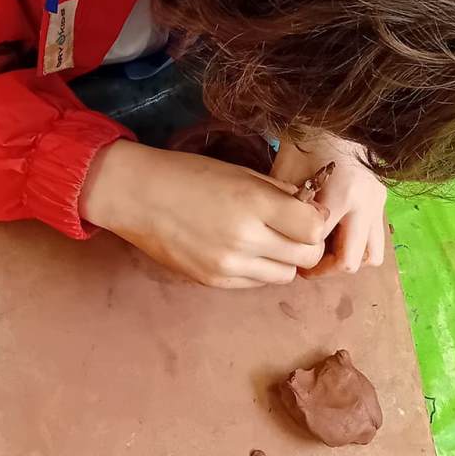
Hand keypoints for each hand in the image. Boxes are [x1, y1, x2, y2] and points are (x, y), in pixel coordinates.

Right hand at [79, 141, 326, 287]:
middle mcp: (245, 239)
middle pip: (306, 257)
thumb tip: (312, 208)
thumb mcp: (240, 172)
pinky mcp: (214, 281)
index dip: (317, 220)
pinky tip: (245, 249)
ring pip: (285, 275)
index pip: (314, 228)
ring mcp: (229, 265)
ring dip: (285, 259)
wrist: (137, 196)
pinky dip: (260, 269)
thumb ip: (279, 192)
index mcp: (253, 203)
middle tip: (295, 228)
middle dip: (307, 243)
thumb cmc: (188, 175)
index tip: (307, 211)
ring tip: (267, 239)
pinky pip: (256, 282)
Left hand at [271, 136, 386, 275]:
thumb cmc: (306, 143)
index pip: (319, 242)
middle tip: (306, 264)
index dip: (299, 254)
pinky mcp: (383, 202)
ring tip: (326, 251)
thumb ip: (285, 208)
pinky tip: (338, 236)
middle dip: (325, 268)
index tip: (285, 252)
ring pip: (372, 256)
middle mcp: (366, 204)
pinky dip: (358, 246)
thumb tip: (280, 240)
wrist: (337, 118)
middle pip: (350, 261)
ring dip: (348, 260)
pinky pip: (376, 239)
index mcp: (341, 194)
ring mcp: (378, 204)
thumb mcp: (286, 173)